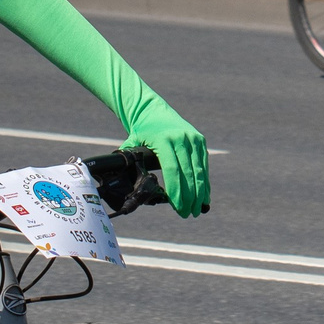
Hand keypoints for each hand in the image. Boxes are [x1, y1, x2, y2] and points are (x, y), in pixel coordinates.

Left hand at [120, 95, 209, 217]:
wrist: (153, 109)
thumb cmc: (141, 131)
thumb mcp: (132, 143)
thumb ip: (128, 160)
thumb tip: (118, 180)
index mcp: (164, 140)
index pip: (173, 170)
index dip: (177, 191)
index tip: (178, 207)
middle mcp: (181, 139)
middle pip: (188, 173)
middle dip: (189, 197)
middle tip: (188, 214)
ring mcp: (192, 139)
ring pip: (199, 170)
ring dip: (200, 192)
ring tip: (198, 210)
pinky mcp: (199, 140)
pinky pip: (203, 164)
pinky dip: (204, 181)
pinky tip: (204, 196)